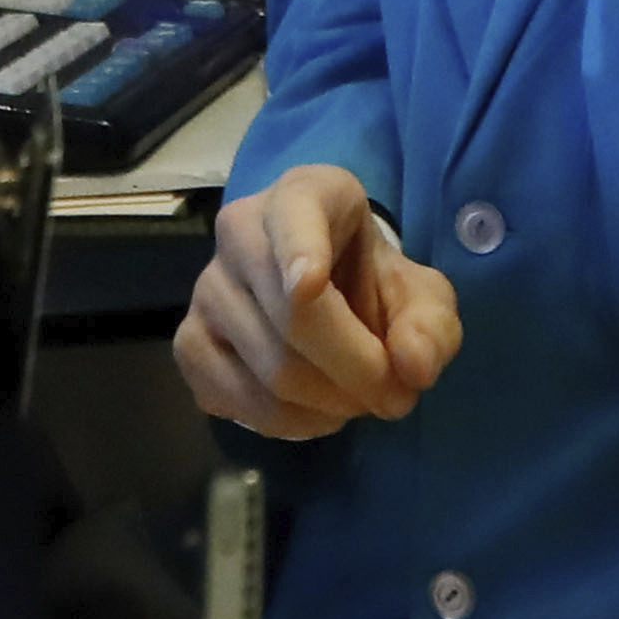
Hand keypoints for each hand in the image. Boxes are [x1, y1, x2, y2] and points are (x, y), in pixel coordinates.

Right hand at [174, 162, 459, 441]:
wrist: (322, 291)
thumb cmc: (370, 282)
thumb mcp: (419, 294)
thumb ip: (429, 325)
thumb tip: (414, 368)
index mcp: (304, 194)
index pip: (293, 215)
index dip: (300, 251)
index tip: (312, 284)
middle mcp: (239, 231)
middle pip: (292, 317)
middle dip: (356, 371)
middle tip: (396, 397)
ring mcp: (205, 288)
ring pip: (269, 369)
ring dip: (330, 405)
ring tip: (358, 401)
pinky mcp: (188, 342)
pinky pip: (237, 399)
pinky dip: (289, 423)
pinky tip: (314, 412)